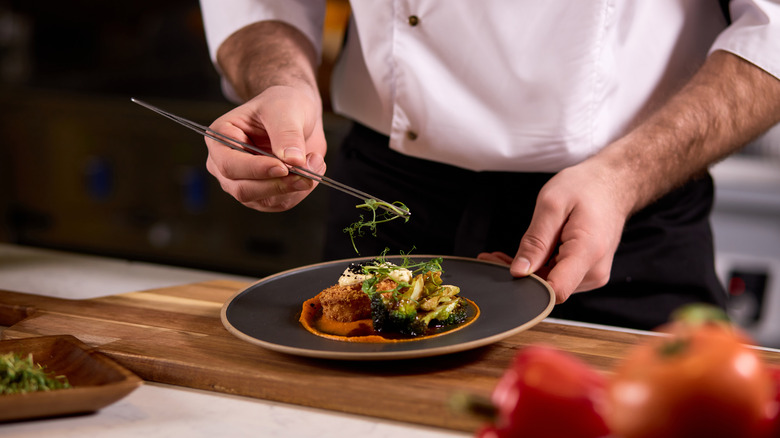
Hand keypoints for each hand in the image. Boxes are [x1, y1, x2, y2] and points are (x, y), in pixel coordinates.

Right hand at [204, 85, 326, 211]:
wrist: (298, 115)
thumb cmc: (283, 105)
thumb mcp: (285, 109)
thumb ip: (287, 133)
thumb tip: (293, 160)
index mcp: (220, 138)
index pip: (230, 164)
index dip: (256, 169)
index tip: (283, 167)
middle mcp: (226, 165)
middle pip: (243, 189)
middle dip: (278, 184)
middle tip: (307, 173)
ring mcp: (243, 182)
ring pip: (265, 201)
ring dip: (294, 187)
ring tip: (315, 162)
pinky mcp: (264, 195)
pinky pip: (281, 203)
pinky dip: (300, 191)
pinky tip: (312, 171)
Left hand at [480, 160, 631, 303]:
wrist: (613, 184)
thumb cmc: (586, 187)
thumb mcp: (552, 204)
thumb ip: (535, 240)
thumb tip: (519, 271)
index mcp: (587, 253)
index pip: (554, 291)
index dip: (525, 284)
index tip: (503, 267)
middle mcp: (594, 271)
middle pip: (548, 288)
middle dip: (519, 276)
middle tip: (492, 257)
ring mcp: (592, 275)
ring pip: (550, 284)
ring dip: (527, 272)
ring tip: (502, 255)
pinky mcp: (587, 273)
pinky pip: (557, 277)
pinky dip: (538, 268)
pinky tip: (525, 256)